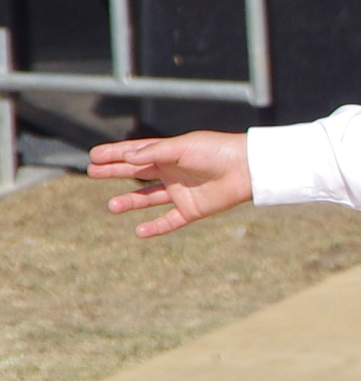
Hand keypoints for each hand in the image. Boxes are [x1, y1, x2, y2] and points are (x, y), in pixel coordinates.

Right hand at [87, 131, 251, 237]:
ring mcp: (182, 191)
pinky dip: (156, 227)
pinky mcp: (193, 209)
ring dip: (130, 202)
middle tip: (92, 173)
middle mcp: (173, 172)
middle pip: (137, 173)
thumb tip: (127, 157)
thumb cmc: (216, 152)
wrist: (247, 169)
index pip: (136, 153)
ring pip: (150, 199)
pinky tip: (139, 232)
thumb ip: (154, 153)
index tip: (93, 155)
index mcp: (169, 153)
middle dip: (115, 173)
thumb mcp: (181, 148)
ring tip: (111, 206)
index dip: (114, 154)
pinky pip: (171, 221)